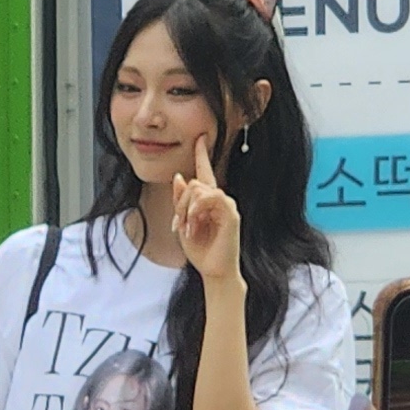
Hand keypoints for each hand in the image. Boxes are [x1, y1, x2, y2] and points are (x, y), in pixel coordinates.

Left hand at [168, 128, 242, 287]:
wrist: (213, 271)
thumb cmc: (200, 250)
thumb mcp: (182, 222)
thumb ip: (180, 201)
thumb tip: (179, 177)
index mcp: (207, 200)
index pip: (205, 172)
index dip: (202, 154)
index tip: (201, 137)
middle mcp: (219, 199)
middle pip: (193, 183)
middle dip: (179, 202)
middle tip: (179, 224)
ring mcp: (227, 205)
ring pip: (200, 189)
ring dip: (186, 209)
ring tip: (186, 228)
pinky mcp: (231, 214)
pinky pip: (211, 198)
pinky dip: (197, 209)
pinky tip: (193, 224)